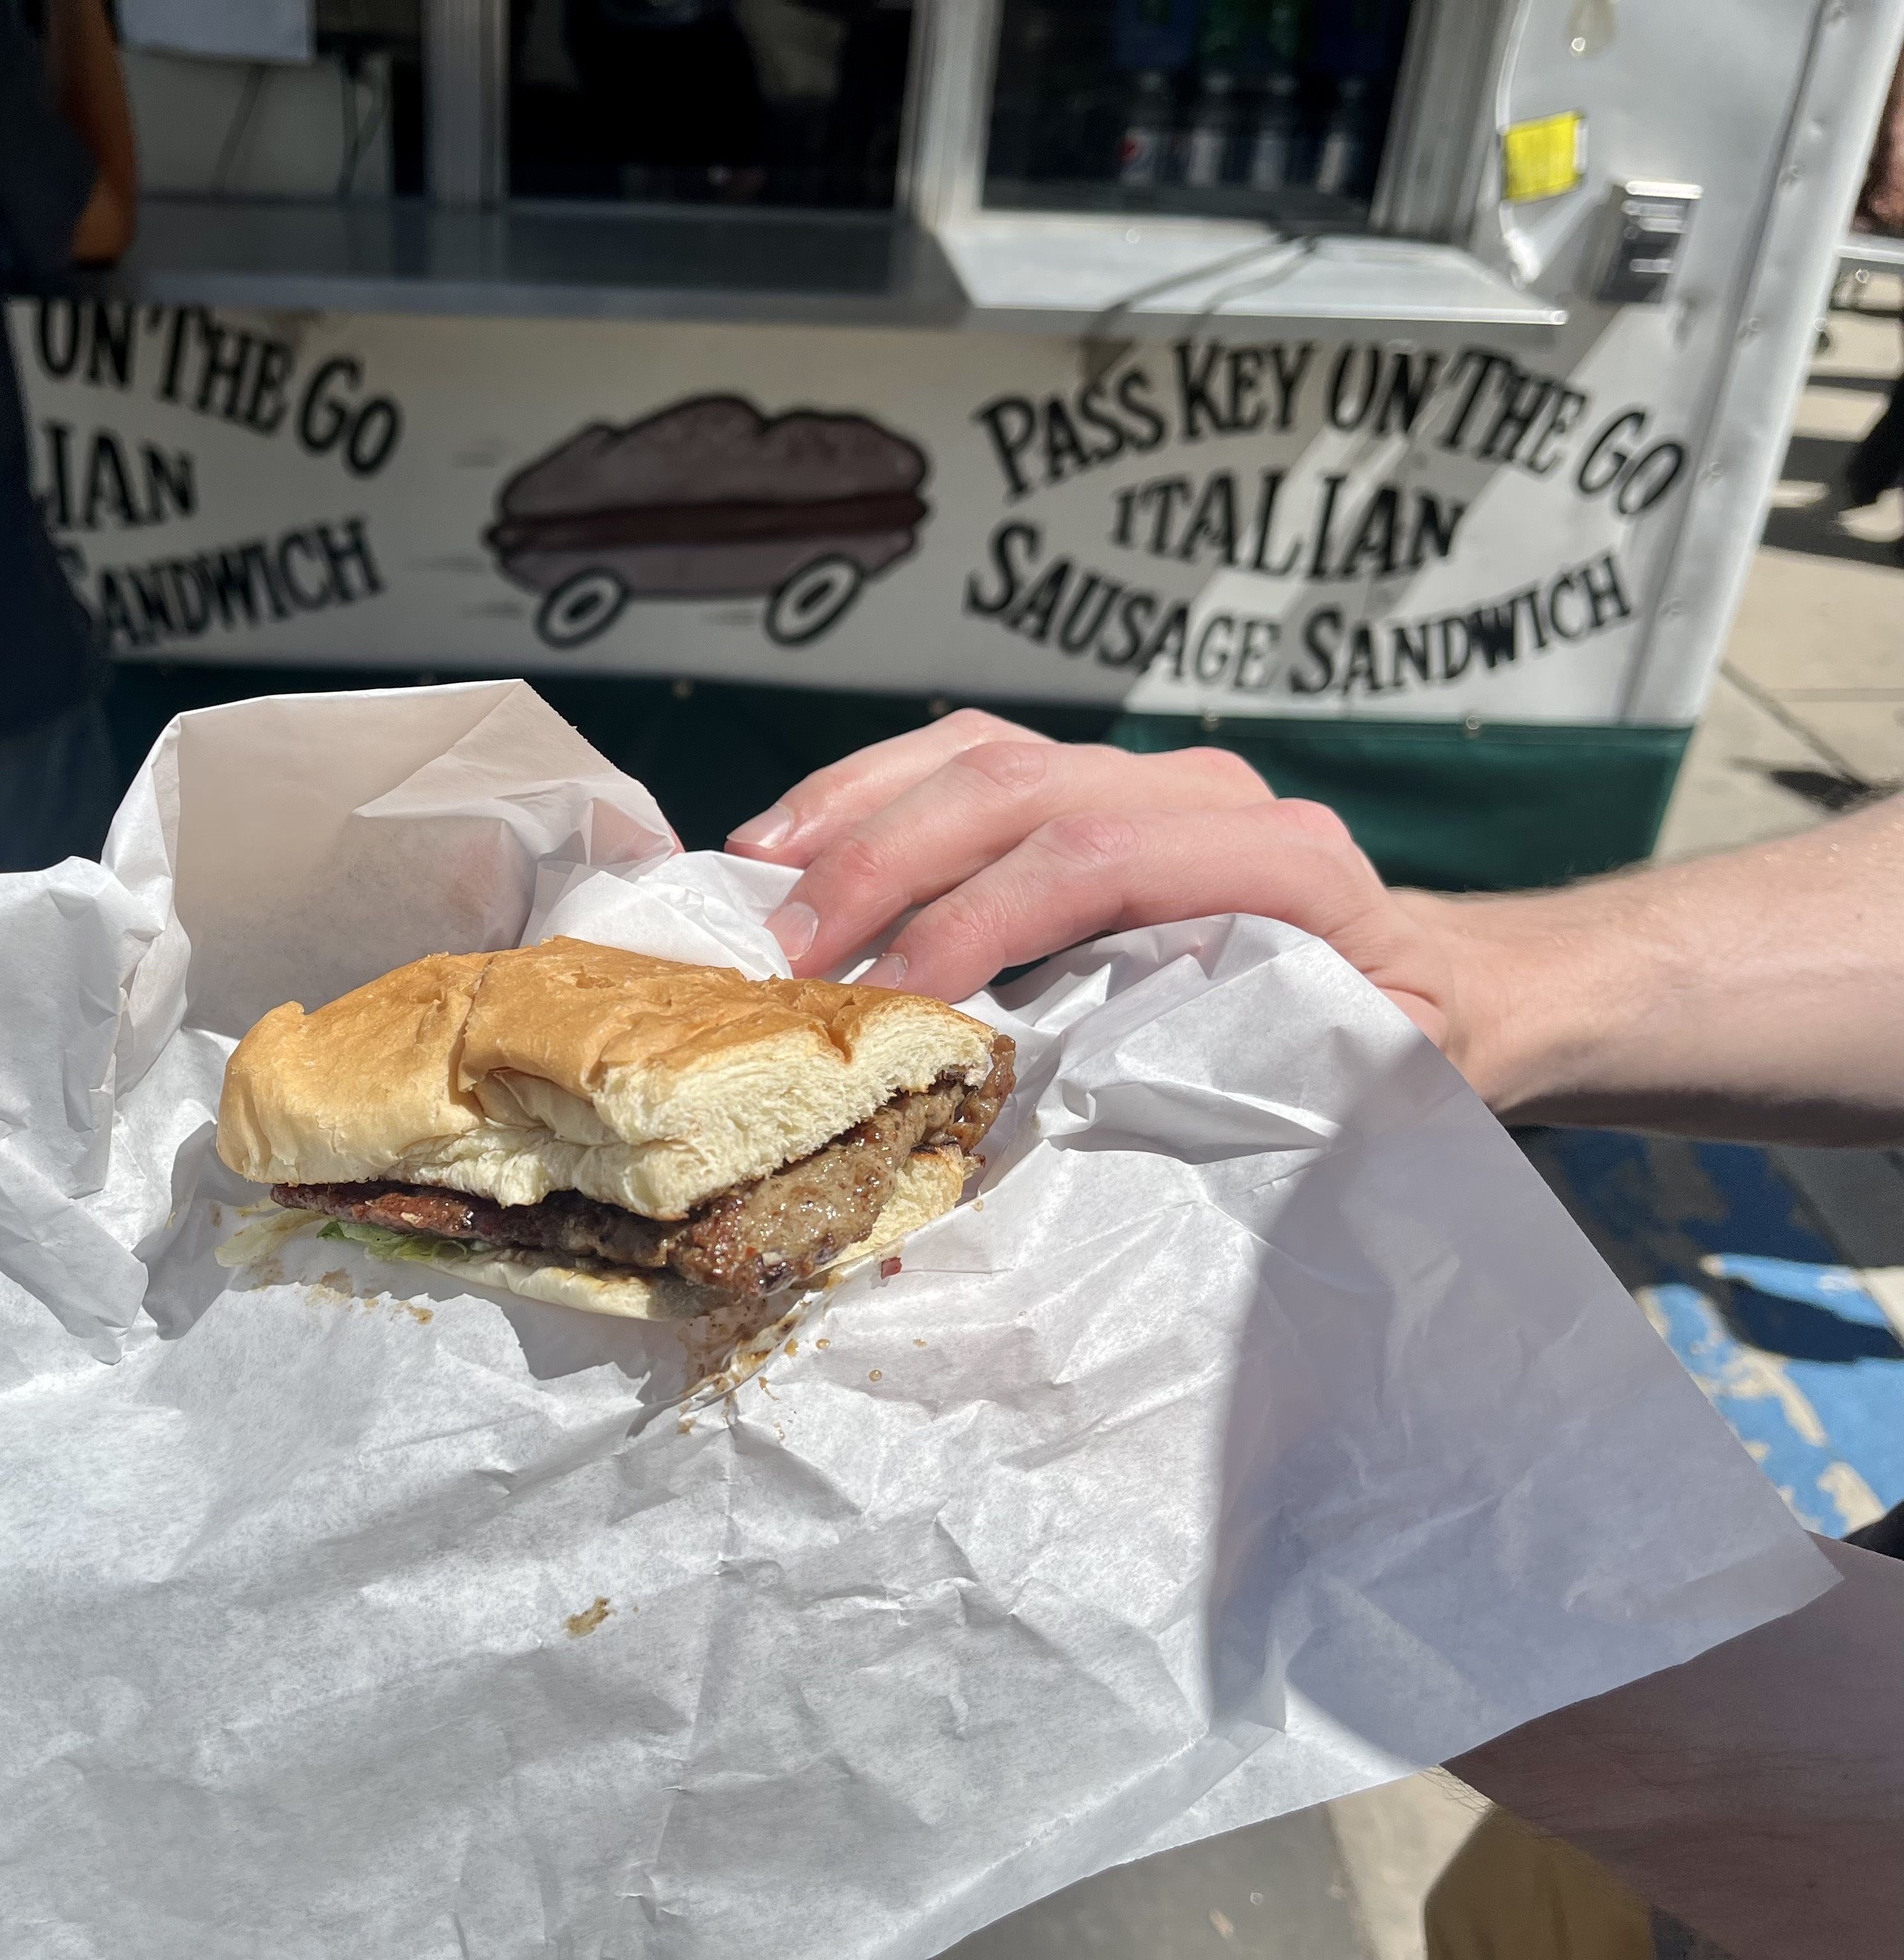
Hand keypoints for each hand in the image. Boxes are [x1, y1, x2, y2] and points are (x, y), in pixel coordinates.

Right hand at [725, 709, 1467, 1054]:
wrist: (1439, 981)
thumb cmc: (1385, 1050)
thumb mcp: (1351, 1078)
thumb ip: (1243, 1072)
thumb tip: (1085, 1104)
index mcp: (1283, 858)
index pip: (1099, 857)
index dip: (979, 920)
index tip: (890, 1003)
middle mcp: (1209, 791)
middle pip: (1017, 790)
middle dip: (886, 869)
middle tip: (789, 959)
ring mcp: (1143, 773)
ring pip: (978, 755)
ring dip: (855, 814)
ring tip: (757, 883)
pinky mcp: (1089, 782)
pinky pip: (964, 758)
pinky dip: (869, 794)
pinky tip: (791, 843)